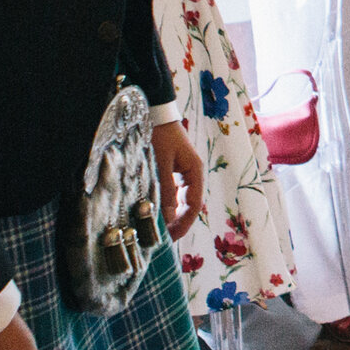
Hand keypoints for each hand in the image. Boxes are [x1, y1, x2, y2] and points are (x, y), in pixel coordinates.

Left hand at [151, 121, 204, 240]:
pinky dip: (168, 204)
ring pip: (182, 200)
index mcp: (194, 171)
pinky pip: (174, 192)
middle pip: (190, 204)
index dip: (184, 223)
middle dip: (179, 222)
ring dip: (173, 215)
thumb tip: (167, 220)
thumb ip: (165, 191)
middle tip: (165, 239)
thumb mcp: (160, 163)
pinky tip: (158, 213)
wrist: (155, 111)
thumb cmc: (159, 134)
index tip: (172, 238)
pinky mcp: (174, 169)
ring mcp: (183, 172)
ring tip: (160, 230)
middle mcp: (192, 173)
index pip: (194, 205)